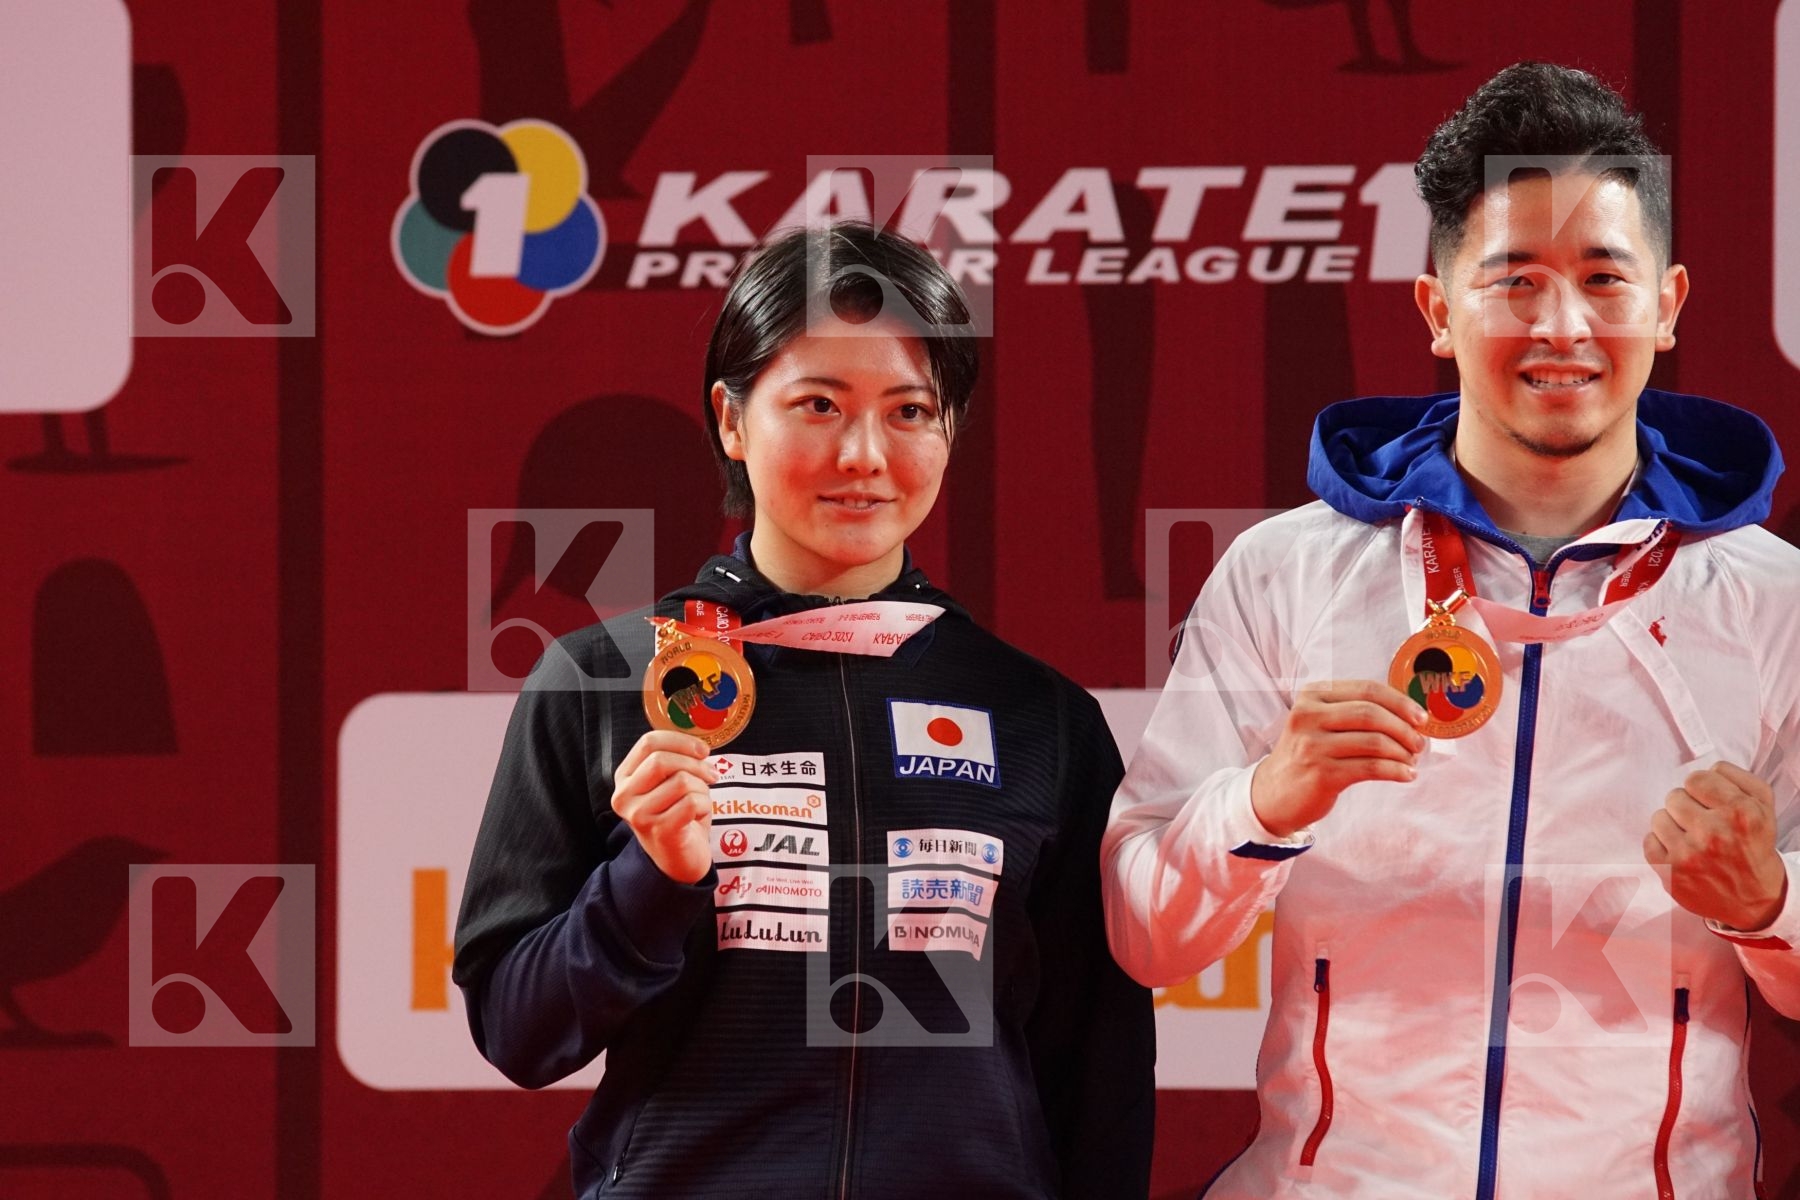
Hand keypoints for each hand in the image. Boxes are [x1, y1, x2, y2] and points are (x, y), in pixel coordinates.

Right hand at [611, 731, 716, 883]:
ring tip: (699, 802)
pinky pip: (691, 802)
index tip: (703, 750)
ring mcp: (639, 815)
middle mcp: (625, 796)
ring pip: (681, 781)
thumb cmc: (677, 816)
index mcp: (625, 777)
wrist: (678, 860)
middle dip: (695, 764)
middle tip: (712, 775)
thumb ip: (675, 761)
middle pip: (661, 760)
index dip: (680, 741)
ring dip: (702, 789)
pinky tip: (698, 816)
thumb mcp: (669, 783)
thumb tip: (699, 746)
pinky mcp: (659, 830)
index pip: (648, 743)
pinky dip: (704, 806)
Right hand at [1250, 680, 1426, 837]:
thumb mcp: (1319, 722)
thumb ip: (1353, 711)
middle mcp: (1308, 716)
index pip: (1366, 689)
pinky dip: (1396, 771)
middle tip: (1419, 742)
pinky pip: (1371, 768)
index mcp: (1312, 695)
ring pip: (1374, 742)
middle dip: (1404, 728)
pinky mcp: (1322, 774)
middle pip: (1371, 713)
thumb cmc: (1307, 755)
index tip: (1421, 717)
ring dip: (1402, 752)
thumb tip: (1409, 714)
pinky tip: (1406, 775)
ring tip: (1411, 760)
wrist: (1273, 792)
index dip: (1400, 702)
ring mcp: (1313, 746)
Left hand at [1643, 761, 1787, 931]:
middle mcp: (1715, 833)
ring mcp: (1689, 854)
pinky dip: (1661, 844)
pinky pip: (1648, 841)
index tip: (1709, 801)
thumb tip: (1709, 767)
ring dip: (1673, 825)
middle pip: (1674, 796)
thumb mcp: (1763, 806)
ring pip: (1659, 816)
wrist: (1755, 897)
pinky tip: (1681, 852)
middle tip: (1703, 823)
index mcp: (1740, 812)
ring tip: (1693, 838)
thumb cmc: (1754, 846)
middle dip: (1687, 806)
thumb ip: (1738, 778)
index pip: (1696, 778)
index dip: (1701, 788)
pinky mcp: (1670, 872)